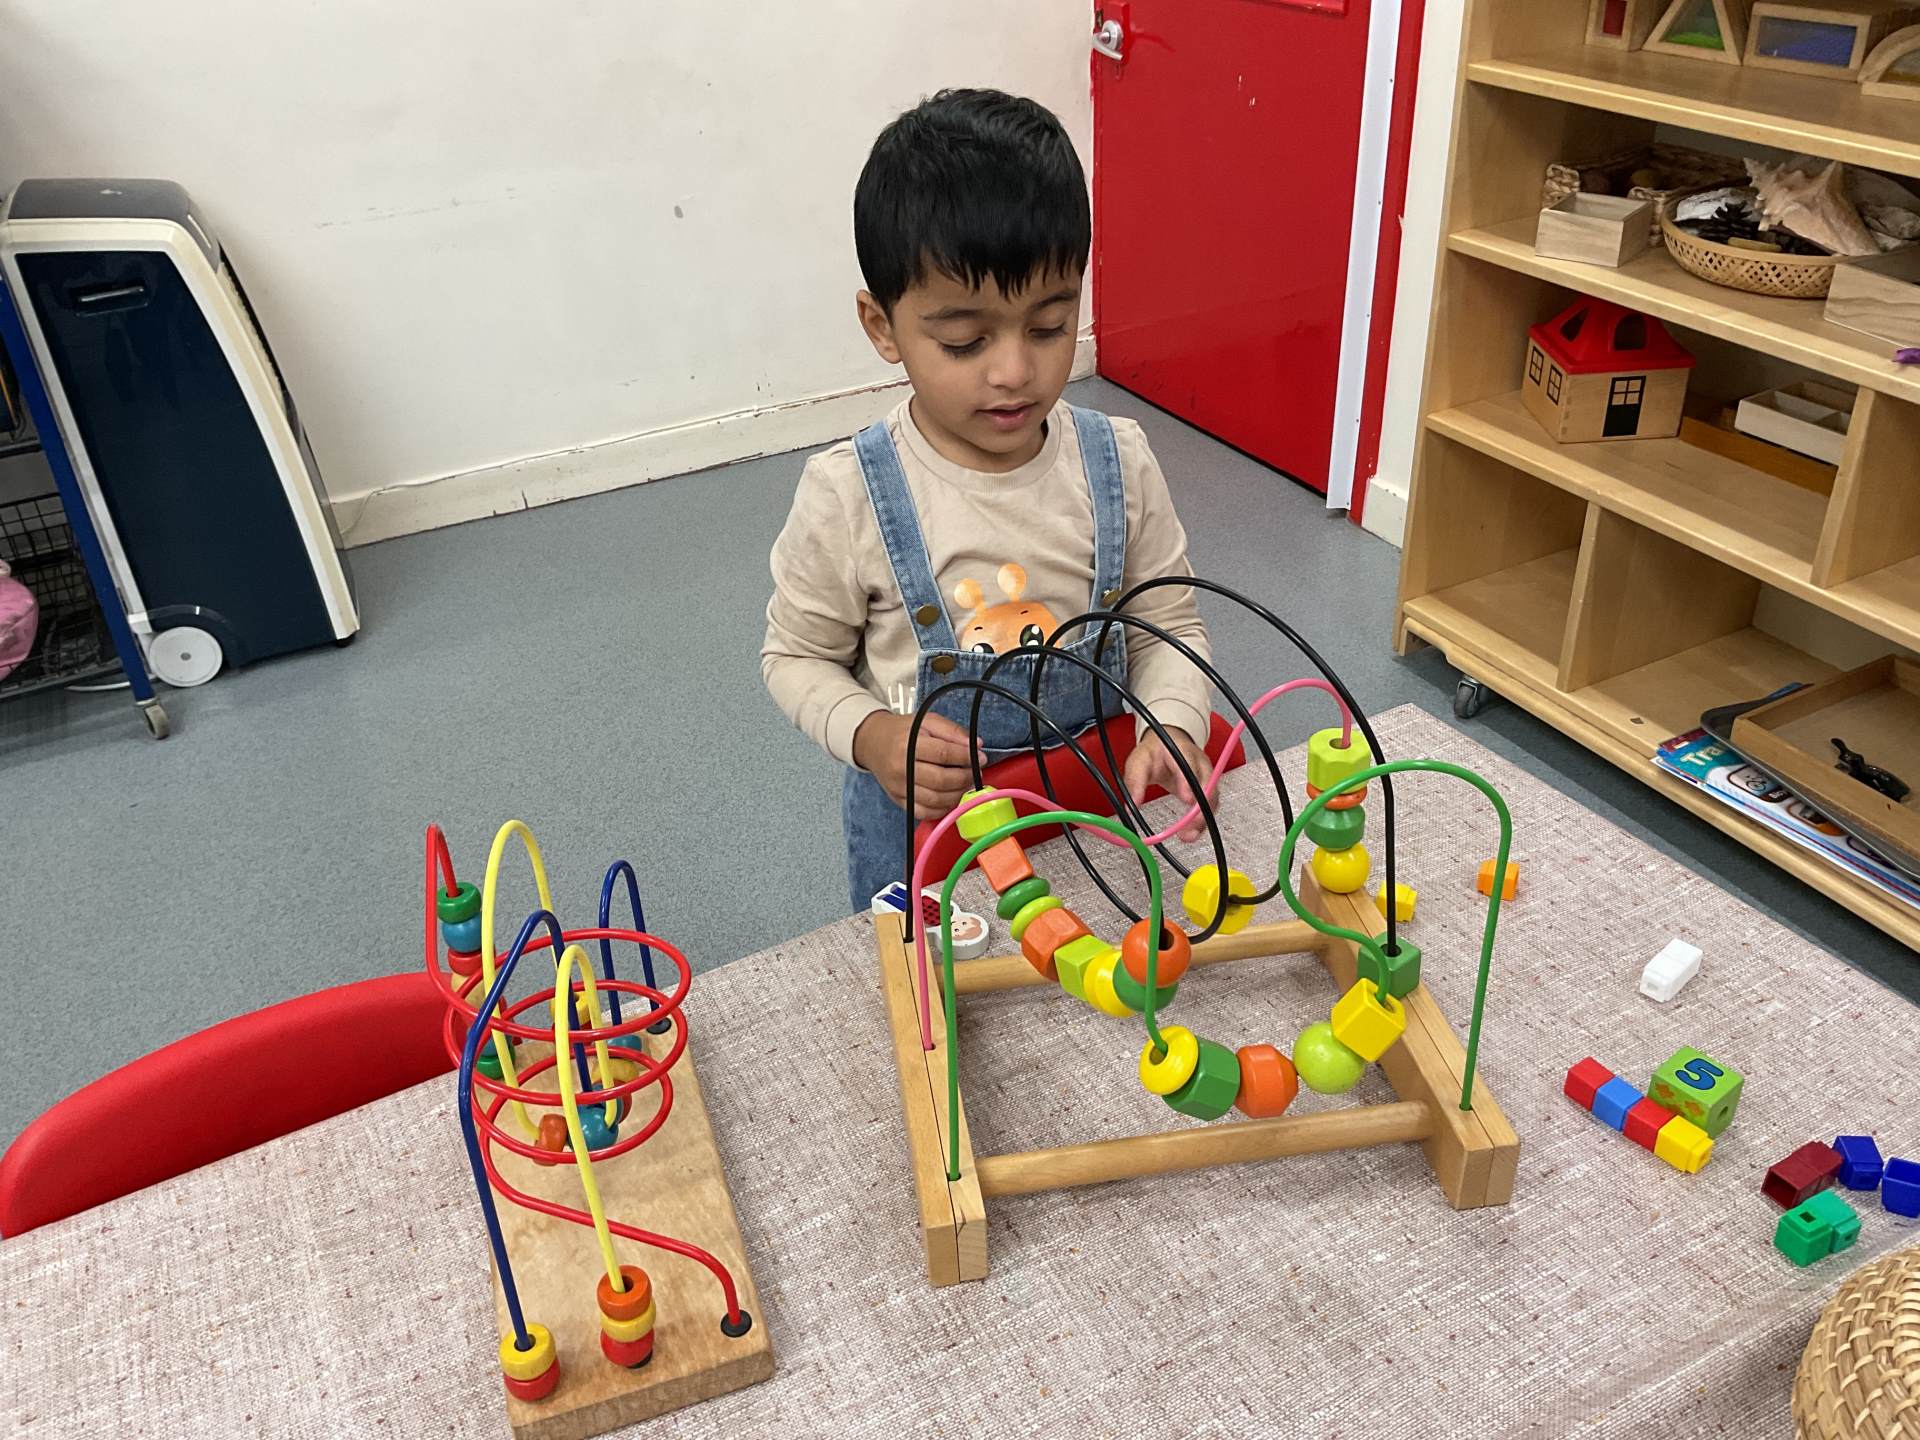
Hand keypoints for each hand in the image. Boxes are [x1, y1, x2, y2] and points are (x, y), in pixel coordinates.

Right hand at [853, 710, 984, 819]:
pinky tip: (951, 797)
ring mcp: (899, 787)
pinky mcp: (899, 800)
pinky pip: (924, 812)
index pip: (944, 754)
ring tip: (966, 785)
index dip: (966, 757)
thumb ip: (952, 731)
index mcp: (908, 744)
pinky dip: (942, 809)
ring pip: (935, 800)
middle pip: (941, 780)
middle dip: (965, 778)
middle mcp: (901, 768)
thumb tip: (977, 745)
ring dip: (957, 795)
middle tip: (975, 773)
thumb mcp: (926, 721)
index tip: (980, 757)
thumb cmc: (901, 732)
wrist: (872, 743)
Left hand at [1124, 727, 1211, 842]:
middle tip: (1189, 827)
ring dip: (1202, 818)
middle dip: (1200, 808)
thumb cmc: (1154, 753)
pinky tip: (1192, 831)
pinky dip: (1202, 820)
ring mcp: (1206, 775)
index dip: (1188, 783)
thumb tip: (1131, 806)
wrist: (1166, 745)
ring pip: (1212, 798)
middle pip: (1207, 784)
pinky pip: (1209, 805)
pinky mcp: (1208, 788)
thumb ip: (1134, 782)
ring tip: (1188, 835)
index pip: (1188, 766)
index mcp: (1181, 751)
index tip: (1187, 799)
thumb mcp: (1138, 762)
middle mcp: (1199, 763)